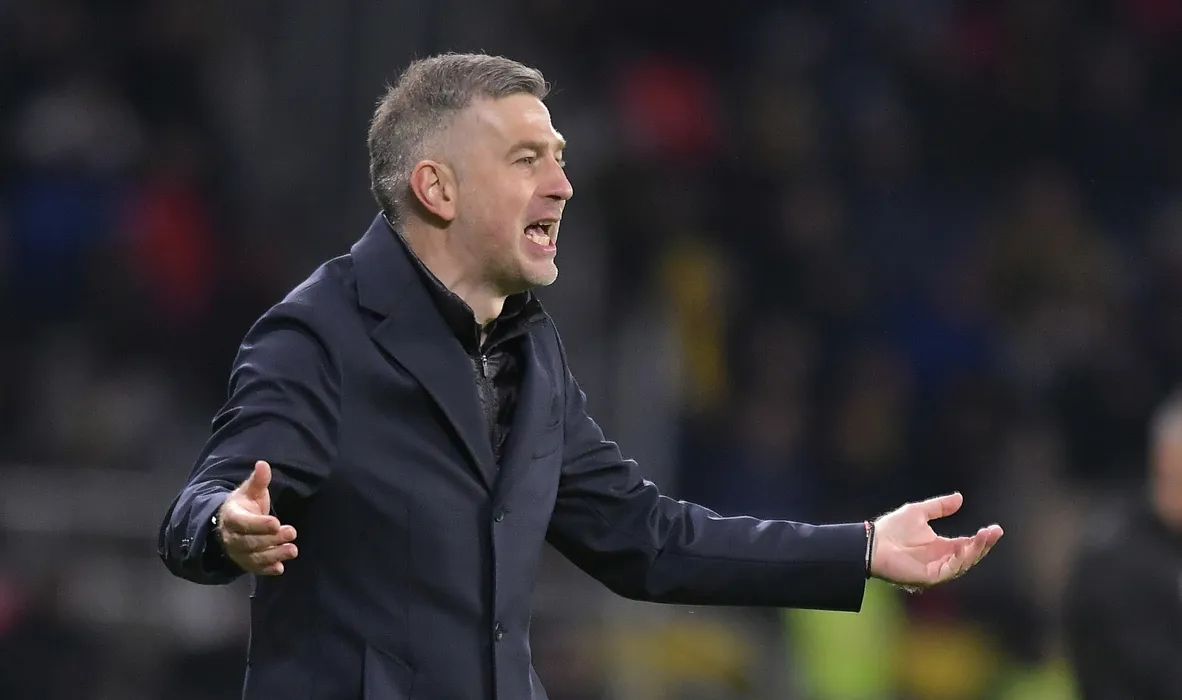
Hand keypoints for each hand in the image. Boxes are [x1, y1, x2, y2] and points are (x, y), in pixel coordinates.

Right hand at [217, 461, 298, 575]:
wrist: (230, 524)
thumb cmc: (245, 505)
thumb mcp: (250, 490)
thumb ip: (258, 480)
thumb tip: (263, 464)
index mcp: (231, 516)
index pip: (243, 523)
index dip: (258, 524)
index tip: (276, 522)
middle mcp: (231, 537)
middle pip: (250, 542)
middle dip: (271, 539)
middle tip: (292, 532)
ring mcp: (237, 552)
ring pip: (253, 557)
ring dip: (273, 555)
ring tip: (293, 550)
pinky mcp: (245, 563)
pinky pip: (255, 569)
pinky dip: (267, 570)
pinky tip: (280, 568)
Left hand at [869, 492, 1001, 590]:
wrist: (872, 542)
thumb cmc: (892, 529)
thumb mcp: (919, 512)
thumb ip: (939, 507)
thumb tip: (960, 498)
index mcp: (941, 546)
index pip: (967, 544)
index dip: (982, 538)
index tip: (995, 528)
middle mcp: (941, 559)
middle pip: (970, 555)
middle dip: (983, 544)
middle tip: (995, 532)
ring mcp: (936, 569)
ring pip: (963, 563)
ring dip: (975, 551)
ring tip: (985, 537)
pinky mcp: (929, 577)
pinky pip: (949, 570)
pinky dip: (959, 560)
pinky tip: (965, 548)